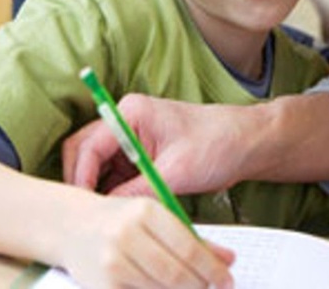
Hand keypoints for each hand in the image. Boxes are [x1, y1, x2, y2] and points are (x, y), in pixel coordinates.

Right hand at [60, 191, 234, 288]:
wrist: (72, 227)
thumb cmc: (122, 220)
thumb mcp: (157, 217)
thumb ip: (192, 237)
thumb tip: (228, 260)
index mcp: (145, 211)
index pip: (188, 248)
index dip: (213, 268)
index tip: (227, 279)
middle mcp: (126, 234)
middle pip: (177, 274)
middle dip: (200, 285)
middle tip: (212, 288)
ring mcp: (112, 262)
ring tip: (187, 286)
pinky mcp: (102, 285)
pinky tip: (162, 288)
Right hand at [63, 94, 251, 196]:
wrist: (247, 143)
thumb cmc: (218, 143)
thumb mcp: (177, 172)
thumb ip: (140, 191)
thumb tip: (111, 213)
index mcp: (131, 112)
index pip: (89, 145)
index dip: (81, 177)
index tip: (84, 205)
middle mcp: (126, 121)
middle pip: (86, 152)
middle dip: (83, 181)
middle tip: (87, 213)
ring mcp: (132, 138)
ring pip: (98, 166)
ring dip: (99, 189)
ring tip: (103, 216)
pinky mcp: (140, 155)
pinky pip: (115, 175)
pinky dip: (113, 192)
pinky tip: (119, 212)